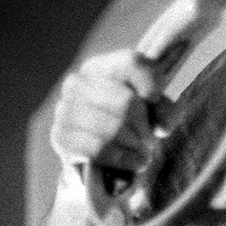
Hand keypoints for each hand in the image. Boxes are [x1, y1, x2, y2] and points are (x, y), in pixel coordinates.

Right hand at [49, 50, 160, 173]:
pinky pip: (99, 149)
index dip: (153, 84)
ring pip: (113, 128)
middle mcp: (76, 83)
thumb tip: (161, 126)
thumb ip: (165, 110)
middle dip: (144, 126)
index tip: (156, 101)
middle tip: (150, 138)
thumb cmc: (131, 124)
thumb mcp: (154, 110)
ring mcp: (64, 109)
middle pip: (126, 101)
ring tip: (144, 151)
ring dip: (136, 144)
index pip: (132, 63)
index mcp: (99, 66)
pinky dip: (124, 158)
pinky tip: (135, 162)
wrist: (100, 156)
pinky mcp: (61, 136)